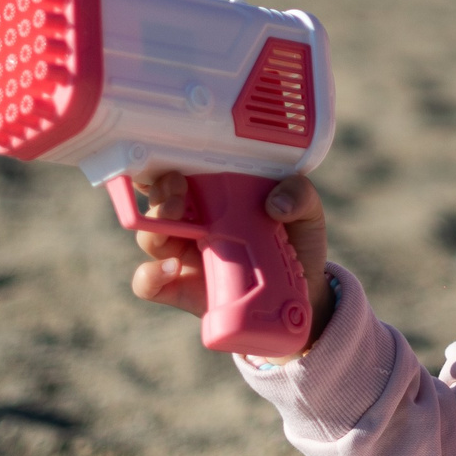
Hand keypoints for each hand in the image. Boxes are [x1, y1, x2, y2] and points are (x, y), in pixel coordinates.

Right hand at [127, 170, 336, 358]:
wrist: (302, 295)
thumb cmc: (296, 243)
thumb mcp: (307, 212)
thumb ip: (300, 195)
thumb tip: (276, 203)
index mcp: (215, 196)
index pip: (178, 174)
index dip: (161, 163)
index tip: (168, 160)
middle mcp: (193, 222)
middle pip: (156, 203)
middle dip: (159, 193)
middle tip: (177, 191)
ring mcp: (184, 256)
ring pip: (149, 238)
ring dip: (154, 228)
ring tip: (178, 225)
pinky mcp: (180, 289)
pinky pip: (148, 283)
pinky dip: (151, 275)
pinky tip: (171, 268)